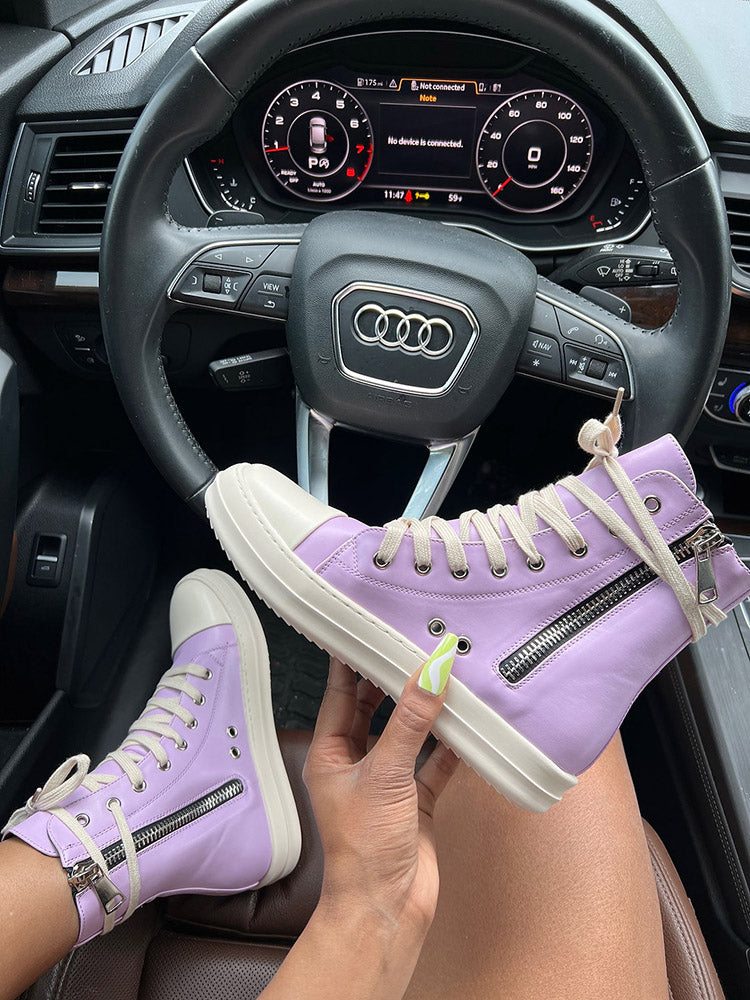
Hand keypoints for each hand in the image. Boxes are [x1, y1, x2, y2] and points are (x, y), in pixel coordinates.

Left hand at [303, 638, 459, 937]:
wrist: (387, 911)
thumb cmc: (364, 850)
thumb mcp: (386, 775)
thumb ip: (410, 722)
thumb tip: (429, 673)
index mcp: (331, 752)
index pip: (340, 692)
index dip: (353, 659)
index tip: (369, 626)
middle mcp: (357, 762)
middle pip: (375, 706)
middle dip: (394, 678)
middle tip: (416, 642)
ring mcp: (389, 780)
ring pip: (409, 731)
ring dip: (427, 708)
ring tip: (447, 671)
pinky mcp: (416, 799)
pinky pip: (436, 760)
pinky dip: (452, 743)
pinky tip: (470, 722)